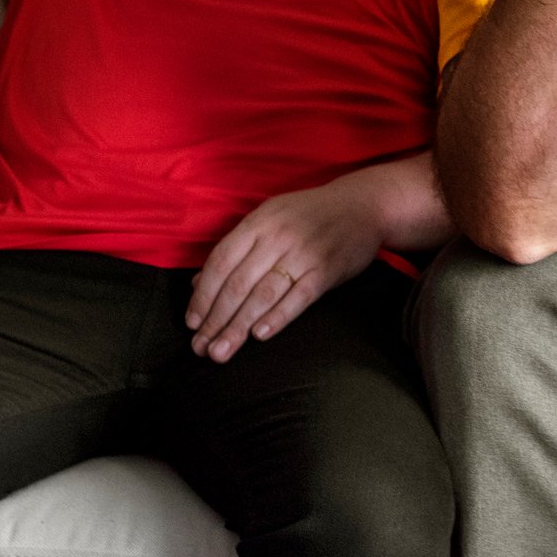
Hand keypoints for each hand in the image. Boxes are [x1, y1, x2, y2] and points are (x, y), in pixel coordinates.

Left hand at [184, 175, 385, 361]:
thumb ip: (236, 249)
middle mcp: (278, 236)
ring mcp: (304, 252)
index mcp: (259, 222)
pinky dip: (278, 317)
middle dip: (216, 319)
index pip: (221, 262)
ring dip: (239, 326)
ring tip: (222, 351)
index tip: (192, 322)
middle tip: (201, 347)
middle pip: (238, 284)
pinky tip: (260, 335)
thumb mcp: (270, 219)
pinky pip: (299, 297)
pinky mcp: (328, 268)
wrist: (364, 205)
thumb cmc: (311, 215)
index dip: (203, 295)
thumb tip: (197, 284)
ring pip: (264, 294)